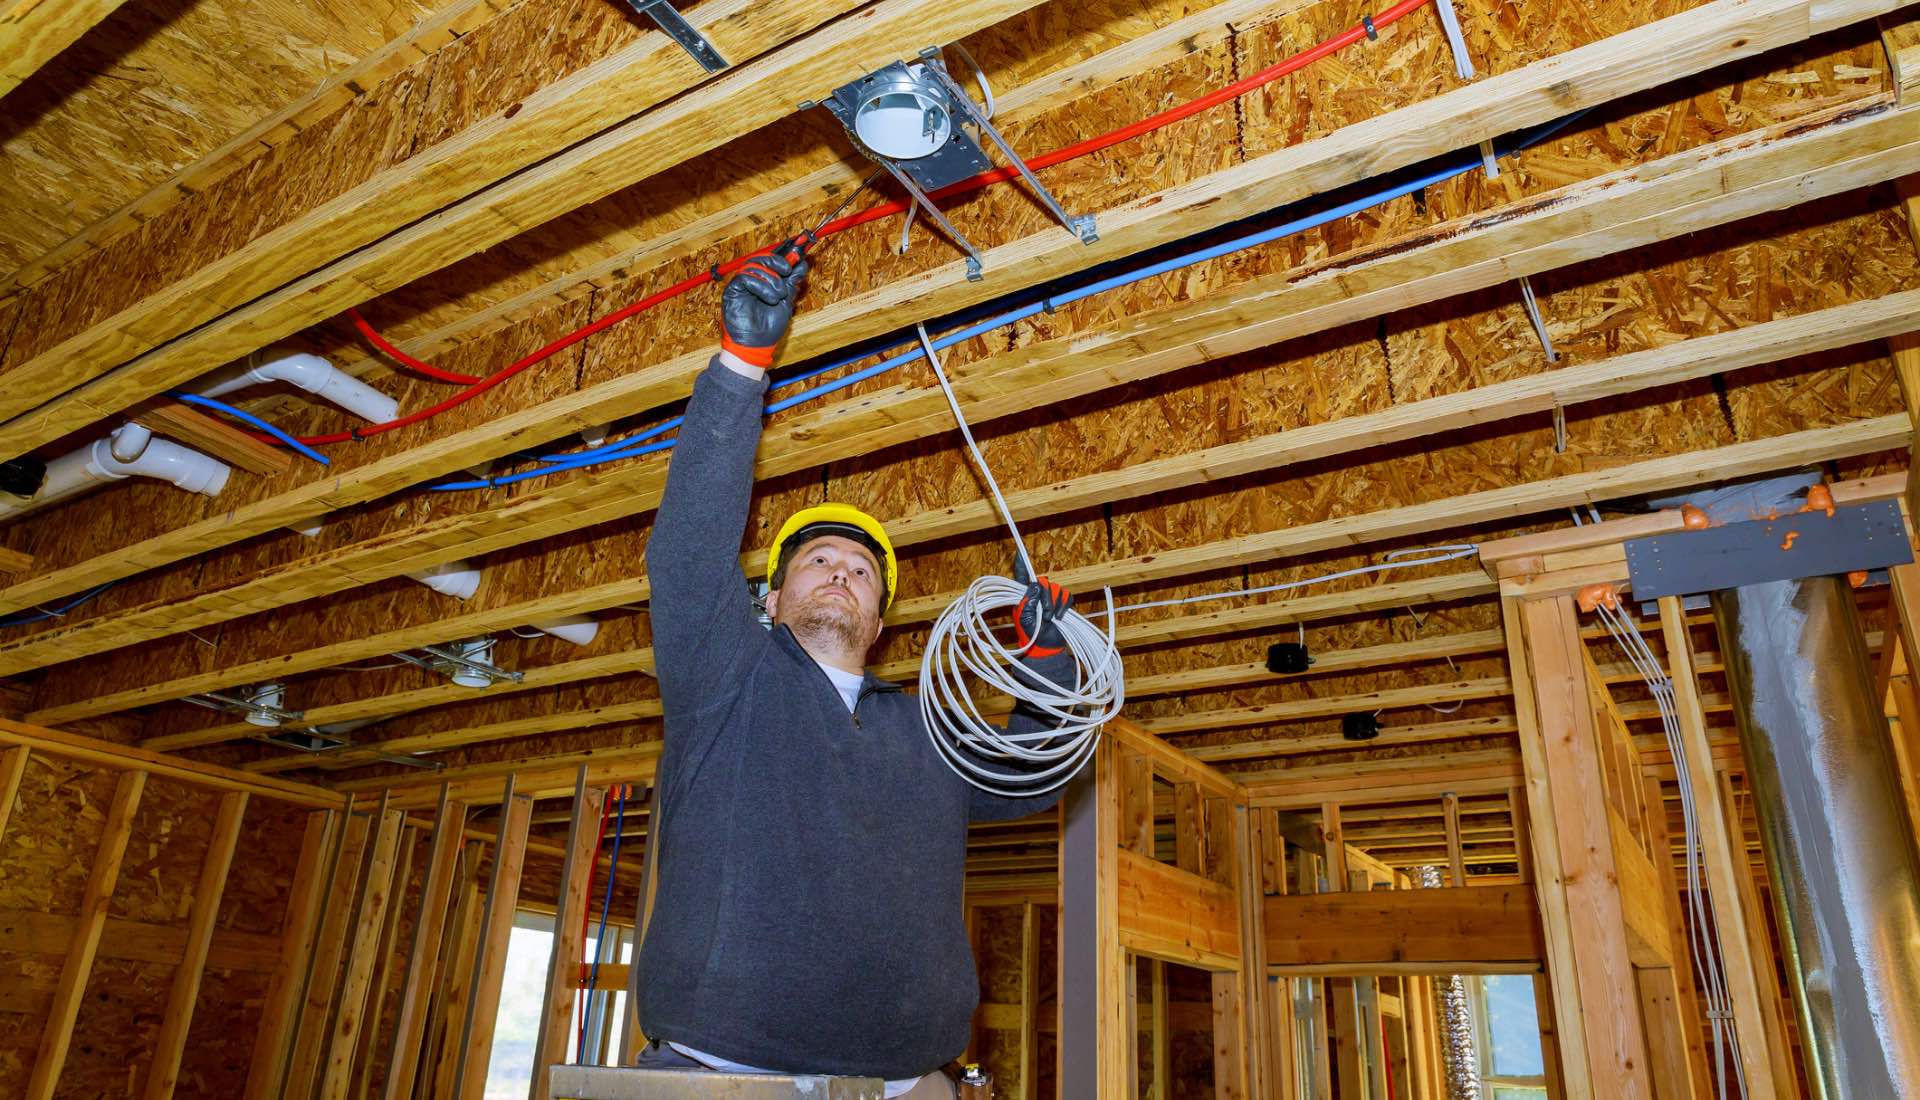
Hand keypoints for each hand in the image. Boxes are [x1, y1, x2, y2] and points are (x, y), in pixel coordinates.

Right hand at [720, 252, 808, 368]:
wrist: (758, 345)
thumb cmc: (769, 327)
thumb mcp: (786, 301)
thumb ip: (791, 283)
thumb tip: (802, 264)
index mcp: (764, 281)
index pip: (771, 260)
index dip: (784, 255)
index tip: (798, 255)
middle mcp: (751, 280)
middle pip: (761, 258)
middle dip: (777, 262)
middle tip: (787, 270)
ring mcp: (741, 285)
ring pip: (754, 265)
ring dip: (771, 278)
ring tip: (779, 295)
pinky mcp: (732, 291)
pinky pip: (745, 277)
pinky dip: (760, 285)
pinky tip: (770, 298)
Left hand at [1013, 558, 1071, 658]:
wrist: (1044, 647)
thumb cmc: (1030, 634)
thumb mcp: (1024, 617)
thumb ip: (1028, 600)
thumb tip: (1035, 584)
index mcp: (1024, 595)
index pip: (1022, 576)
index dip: (1021, 564)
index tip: (1019, 551)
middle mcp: (1037, 594)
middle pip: (1044, 583)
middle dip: (1046, 599)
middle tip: (1044, 615)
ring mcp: (1050, 598)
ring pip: (1057, 589)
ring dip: (1054, 606)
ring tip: (1049, 619)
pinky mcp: (1062, 604)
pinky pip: (1067, 596)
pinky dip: (1064, 607)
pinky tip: (1059, 617)